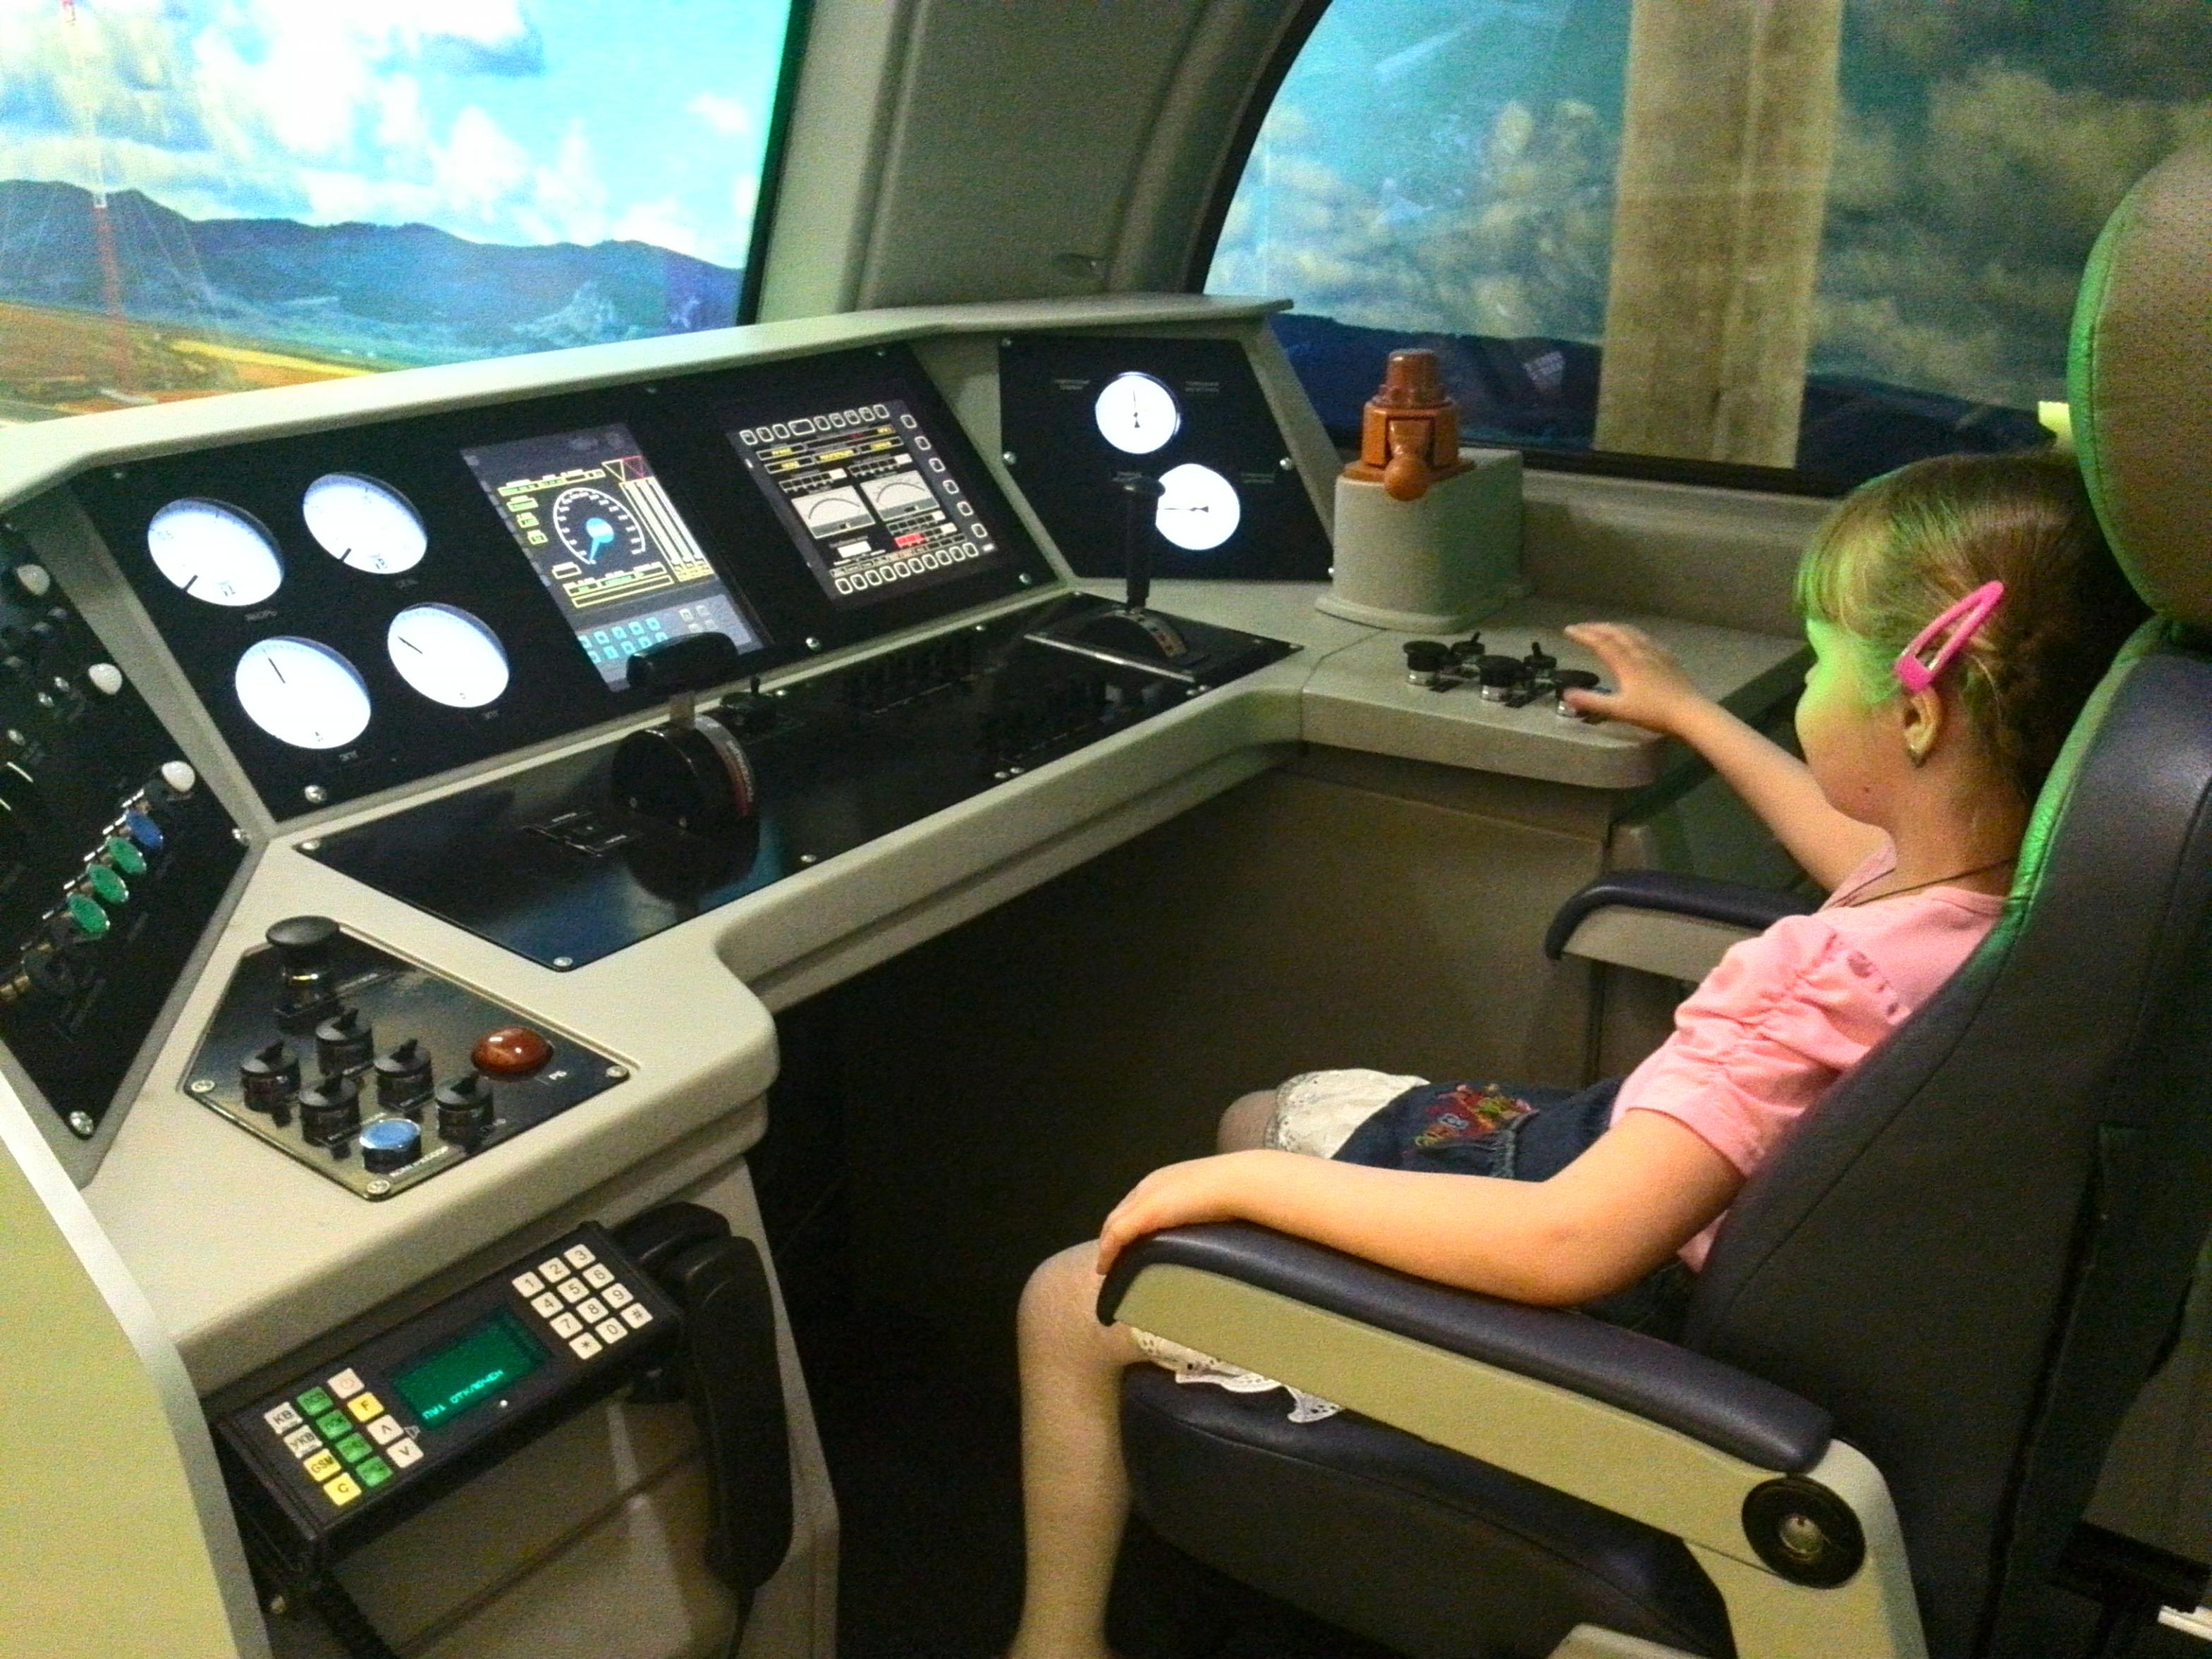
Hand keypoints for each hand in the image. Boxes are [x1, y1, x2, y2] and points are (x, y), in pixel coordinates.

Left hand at [1096, 1152, 1270, 1276]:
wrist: (1235, 1183)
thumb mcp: (1208, 1198)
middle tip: (1111, 1259)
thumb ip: (1199, 1207)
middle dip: (1112, 1236)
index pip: (1134, 1203)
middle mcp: (1147, 1186)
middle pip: (1119, 1214)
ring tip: (1107, 1268)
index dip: (1126, 1223)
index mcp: (1161, 1180)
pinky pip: (1116, 1237)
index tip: (1125, 1243)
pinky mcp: (1144, 1214)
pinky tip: (1105, 1268)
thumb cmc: (1231, 1189)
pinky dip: (1108, 1253)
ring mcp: (1143, 1199)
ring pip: (1113, 1225)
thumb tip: (1206, 1224)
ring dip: (1107, 1247)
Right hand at [1561, 622, 1712, 735]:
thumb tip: (1565, 694)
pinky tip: (1635, 639)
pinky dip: (1633, 634)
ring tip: (1604, 628)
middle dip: (1596, 627)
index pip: (1600, 643)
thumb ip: (1591, 701)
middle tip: (1581, 627)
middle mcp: (1639, 652)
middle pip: (1616, 633)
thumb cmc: (1653, 712)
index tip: (1568, 630)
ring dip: (1614, 627)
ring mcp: (1656, 653)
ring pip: (1632, 633)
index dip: (1583, 635)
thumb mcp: (1618, 710)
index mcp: (1625, 663)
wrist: (1690, 712)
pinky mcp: (1668, 658)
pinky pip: (1646, 639)